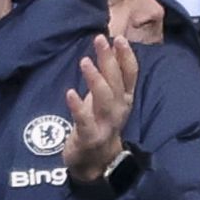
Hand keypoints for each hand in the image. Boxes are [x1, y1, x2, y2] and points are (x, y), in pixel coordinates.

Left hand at [63, 34, 137, 182]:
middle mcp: (119, 108)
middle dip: (109, 60)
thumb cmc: (100, 123)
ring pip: (104, 98)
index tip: (118, 37)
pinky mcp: (89, 135)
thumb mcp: (108, 100)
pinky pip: (84, 119)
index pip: (130, 74)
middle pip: (116, 81)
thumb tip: (107, 49)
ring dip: (95, 79)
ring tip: (85, 61)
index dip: (126, 56)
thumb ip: (110, 78)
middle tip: (100, 39)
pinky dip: (78, 106)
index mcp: (125, 98)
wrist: (97, 161)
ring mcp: (106, 123)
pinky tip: (70, 93)